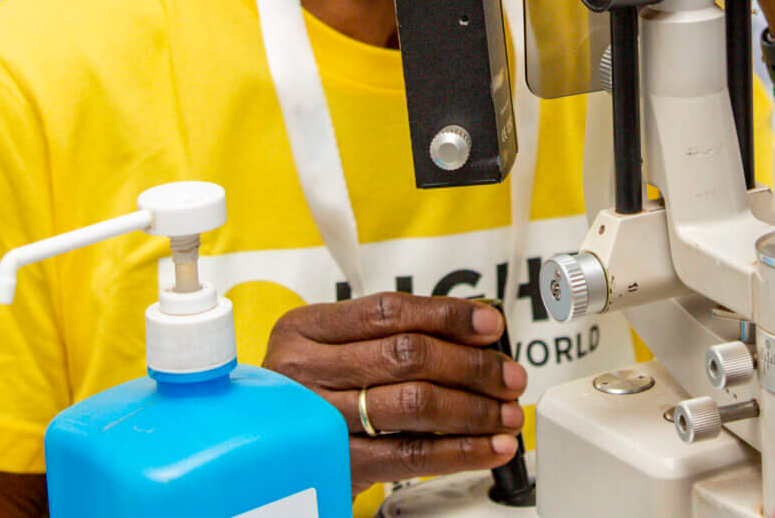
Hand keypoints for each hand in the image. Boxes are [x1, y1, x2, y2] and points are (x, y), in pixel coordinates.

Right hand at [262, 293, 526, 492]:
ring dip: (474, 410)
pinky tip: (490, 447)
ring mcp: (318, 419)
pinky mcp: (337, 464)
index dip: (448, 316)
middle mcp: (305, 370)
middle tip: (509, 376)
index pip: (389, 311)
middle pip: (408, 356)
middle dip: (472, 367)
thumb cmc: (307, 396)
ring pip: (414, 404)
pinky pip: (411, 455)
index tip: (490, 326)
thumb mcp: (332, 352)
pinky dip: (460, 451)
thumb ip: (388, 337)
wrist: (265, 454)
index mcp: (305, 329)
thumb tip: (476, 334)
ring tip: (507, 414)